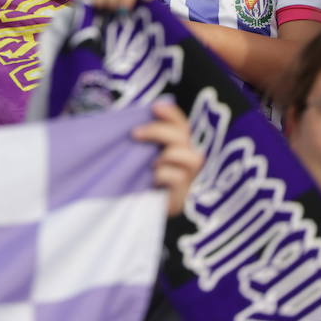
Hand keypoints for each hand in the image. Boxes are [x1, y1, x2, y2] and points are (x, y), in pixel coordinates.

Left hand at [132, 100, 201, 215]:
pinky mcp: (179, 199)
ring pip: (194, 158)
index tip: (154, 107)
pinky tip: (152, 179)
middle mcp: (184, 162)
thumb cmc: (130, 179)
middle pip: (184, 137)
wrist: (126, 213)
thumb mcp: (133, 155)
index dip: (172, 113)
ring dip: (170, 154)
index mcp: (175, 148)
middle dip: (160, 131)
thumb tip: (130, 117)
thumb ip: (138, 139)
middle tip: (135, 134)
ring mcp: (186, 181)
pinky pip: (179, 179)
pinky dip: (165, 174)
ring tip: (151, 162)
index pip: (181, 124)